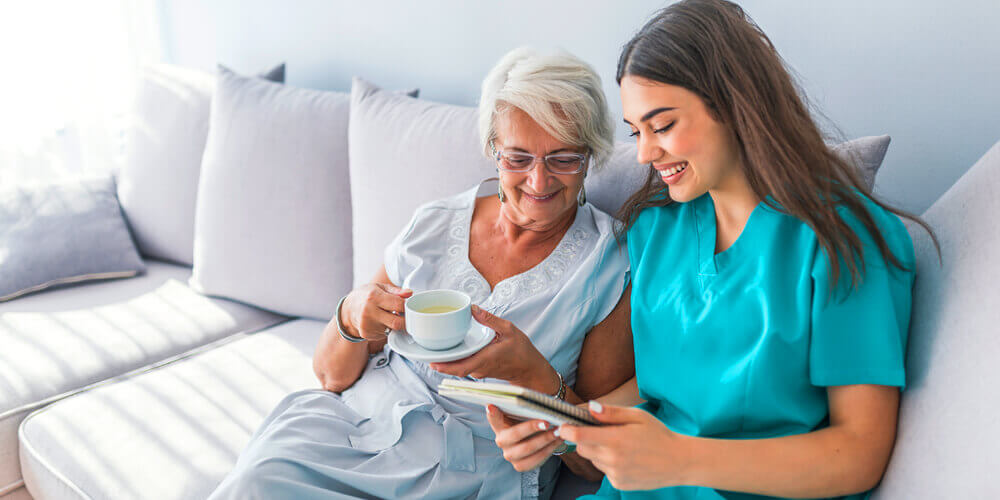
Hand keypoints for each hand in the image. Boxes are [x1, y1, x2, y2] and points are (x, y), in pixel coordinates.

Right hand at [342, 283, 411, 340]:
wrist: (349, 308)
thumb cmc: (367, 295)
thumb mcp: (380, 287)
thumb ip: (396, 291)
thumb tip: (409, 293)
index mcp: (373, 297)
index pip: (399, 304)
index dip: (407, 306)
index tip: (408, 306)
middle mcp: (369, 312)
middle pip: (397, 322)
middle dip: (405, 320)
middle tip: (405, 315)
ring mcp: (367, 325)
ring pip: (392, 330)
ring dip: (395, 324)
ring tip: (389, 316)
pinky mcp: (367, 334)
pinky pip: (385, 335)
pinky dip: (387, 329)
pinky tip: (381, 322)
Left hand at [431, 305, 557, 391]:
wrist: (530, 369)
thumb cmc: (522, 351)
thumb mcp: (509, 330)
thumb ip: (490, 320)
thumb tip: (473, 309)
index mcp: (485, 359)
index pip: (461, 367)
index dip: (445, 366)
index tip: (431, 362)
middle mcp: (479, 368)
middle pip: (454, 369)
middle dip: (439, 363)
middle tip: (424, 353)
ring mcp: (479, 372)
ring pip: (458, 368)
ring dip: (446, 361)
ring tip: (434, 349)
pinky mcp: (480, 371)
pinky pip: (464, 367)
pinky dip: (455, 361)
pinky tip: (450, 350)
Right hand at [485, 404, 563, 470]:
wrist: (535, 439)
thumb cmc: (528, 421)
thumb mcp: (524, 413)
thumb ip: (524, 406)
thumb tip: (532, 399)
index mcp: (499, 425)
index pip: (493, 417)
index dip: (492, 413)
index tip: (492, 405)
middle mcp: (501, 441)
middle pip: (515, 434)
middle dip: (532, 427)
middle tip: (547, 422)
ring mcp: (509, 455)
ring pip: (528, 448)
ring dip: (546, 439)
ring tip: (558, 431)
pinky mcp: (520, 465)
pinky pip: (535, 459)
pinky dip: (549, 449)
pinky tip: (558, 441)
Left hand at [556, 402, 689, 490]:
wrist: (679, 462)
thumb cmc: (659, 434)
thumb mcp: (637, 416)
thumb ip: (611, 412)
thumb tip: (589, 407)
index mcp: (616, 440)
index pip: (579, 436)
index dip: (567, 430)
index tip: (563, 425)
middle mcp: (613, 460)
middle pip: (582, 448)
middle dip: (585, 439)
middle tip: (601, 431)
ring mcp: (615, 474)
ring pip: (593, 459)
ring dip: (598, 451)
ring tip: (620, 444)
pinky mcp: (619, 483)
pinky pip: (604, 470)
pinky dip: (608, 463)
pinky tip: (626, 457)